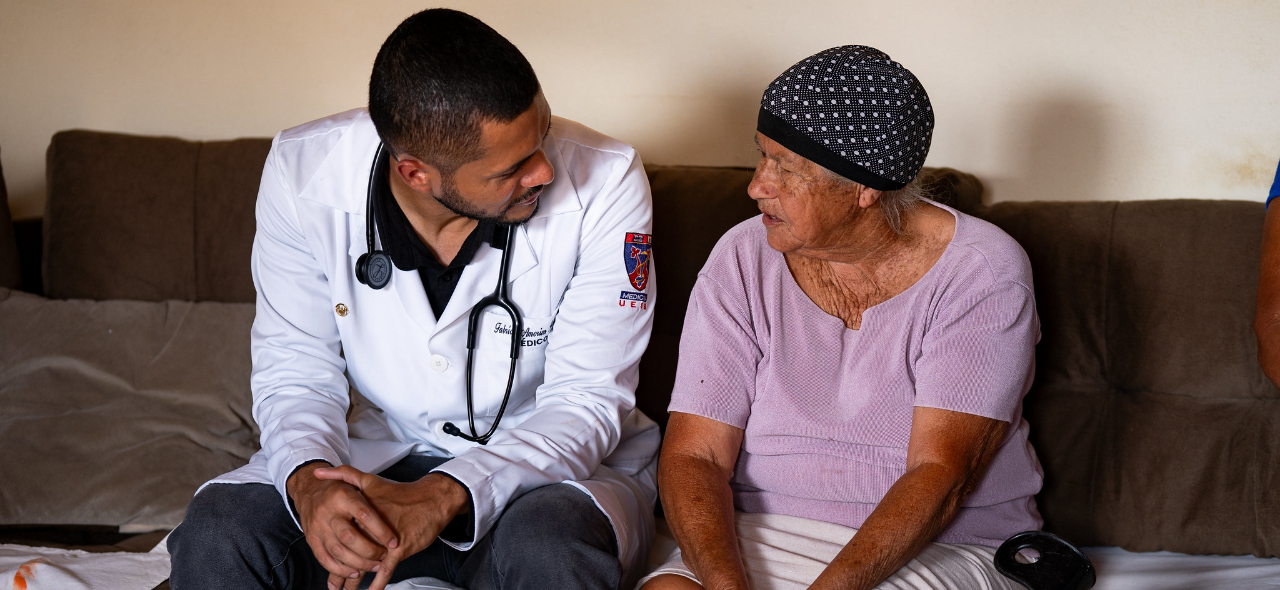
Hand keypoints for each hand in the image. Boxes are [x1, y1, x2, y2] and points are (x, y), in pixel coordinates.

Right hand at [287, 462, 398, 588]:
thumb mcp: (352, 479)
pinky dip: (340, 569)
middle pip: (350, 537)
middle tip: (383, 556)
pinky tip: (354, 572)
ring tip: (374, 566)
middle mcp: (328, 512)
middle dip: (369, 551)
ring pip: (338, 550)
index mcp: (343, 496)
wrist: (308, 490)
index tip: (393, 542)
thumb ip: (368, 484)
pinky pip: (324, 559)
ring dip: (358, 563)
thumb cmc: (337, 488)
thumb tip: (390, 491)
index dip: (381, 531)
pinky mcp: (312, 539)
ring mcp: (318, 527)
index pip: (365, 515)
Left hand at [314, 465, 469, 589]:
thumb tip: (320, 471)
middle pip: (348, 554)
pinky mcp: (399, 549)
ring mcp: (384, 541)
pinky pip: (385, 571)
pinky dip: (377, 583)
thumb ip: (344, 475)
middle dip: (340, 572)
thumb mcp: (370, 480)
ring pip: (363, 565)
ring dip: (354, 581)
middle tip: (333, 584)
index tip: (325, 561)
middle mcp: (368, 528)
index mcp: (359, 514)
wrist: (430, 498)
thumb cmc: (402, 493)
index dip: (330, 551)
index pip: (339, 536)